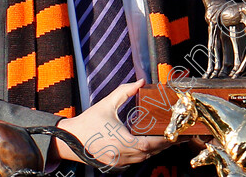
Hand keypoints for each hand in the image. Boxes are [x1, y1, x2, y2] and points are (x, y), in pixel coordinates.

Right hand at [55, 80, 170, 166]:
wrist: (69, 139)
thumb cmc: (88, 121)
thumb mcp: (107, 104)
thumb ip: (124, 92)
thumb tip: (141, 81)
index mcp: (120, 141)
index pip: (147, 144)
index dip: (162, 140)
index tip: (174, 133)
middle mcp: (120, 154)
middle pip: (149, 153)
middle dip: (163, 144)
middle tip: (176, 135)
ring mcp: (117, 162)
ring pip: (142, 159)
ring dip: (154, 150)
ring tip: (166, 139)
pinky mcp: (114, 165)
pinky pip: (134, 162)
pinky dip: (144, 155)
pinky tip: (149, 146)